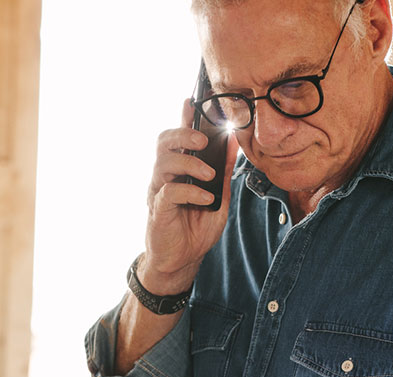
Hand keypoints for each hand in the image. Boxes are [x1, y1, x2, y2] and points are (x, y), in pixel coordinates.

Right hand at [139, 98, 238, 294]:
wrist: (182, 260)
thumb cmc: (196, 227)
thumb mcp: (219, 196)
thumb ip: (223, 170)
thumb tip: (234, 142)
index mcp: (180, 169)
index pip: (179, 136)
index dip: (184, 116)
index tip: (193, 99)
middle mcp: (165, 175)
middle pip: (164, 142)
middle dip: (183, 135)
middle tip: (202, 140)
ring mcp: (158, 191)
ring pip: (164, 162)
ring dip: (189, 163)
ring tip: (208, 174)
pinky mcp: (158, 209)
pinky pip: (170, 191)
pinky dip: (190, 192)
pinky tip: (205, 199)